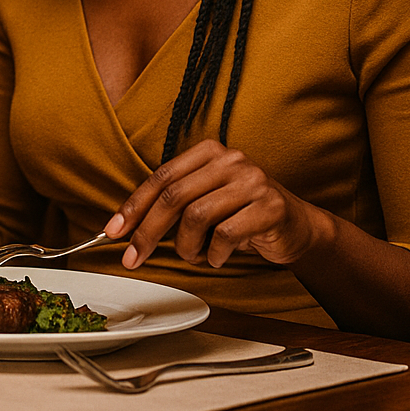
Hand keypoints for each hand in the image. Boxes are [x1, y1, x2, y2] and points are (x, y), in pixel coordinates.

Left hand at [105, 139, 328, 269]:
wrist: (296, 228)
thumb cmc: (241, 216)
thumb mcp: (204, 203)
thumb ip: (171, 205)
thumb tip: (125, 227)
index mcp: (208, 153)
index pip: (161, 178)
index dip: (133, 207)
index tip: (113, 232)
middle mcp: (231, 160)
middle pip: (173, 197)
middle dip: (148, 232)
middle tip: (134, 258)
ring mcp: (253, 181)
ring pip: (196, 216)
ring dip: (186, 246)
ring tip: (194, 256)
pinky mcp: (270, 206)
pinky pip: (225, 235)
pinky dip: (213, 254)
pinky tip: (217, 257)